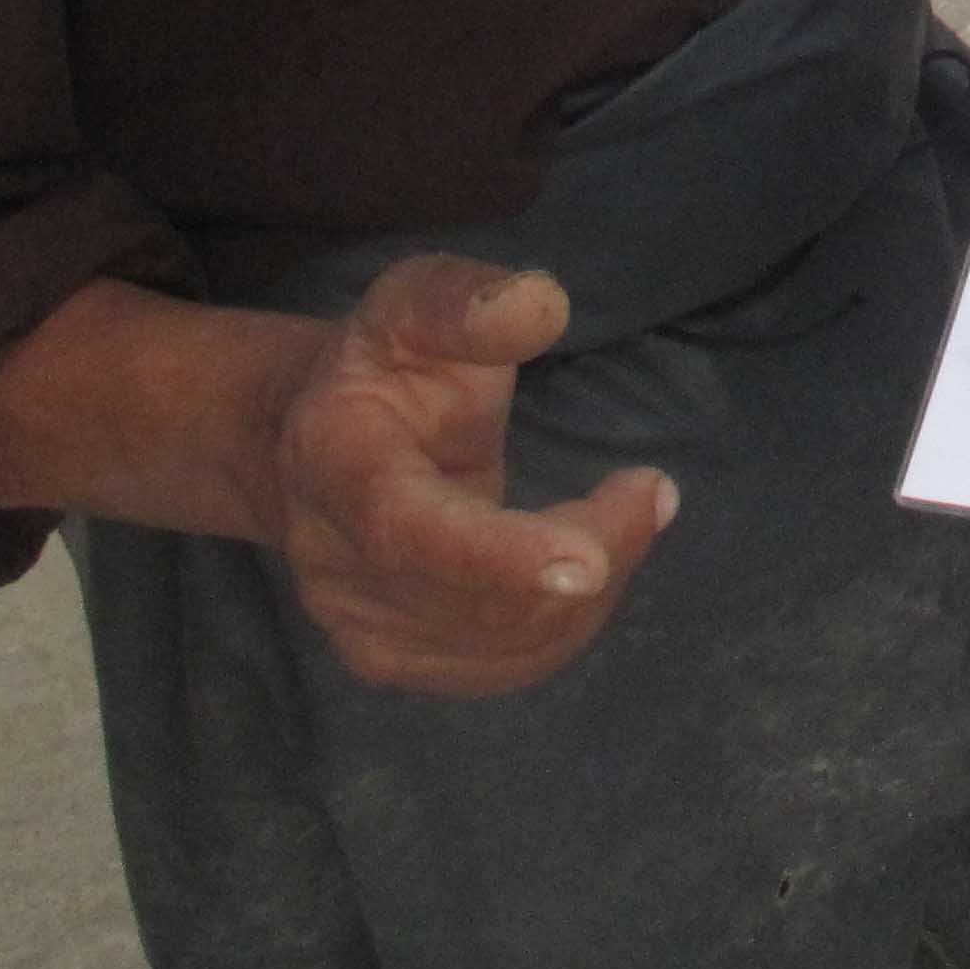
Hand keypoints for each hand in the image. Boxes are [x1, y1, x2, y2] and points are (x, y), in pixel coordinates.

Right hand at [265, 257, 676, 696]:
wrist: (315, 444)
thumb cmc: (386, 364)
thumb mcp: (416, 301)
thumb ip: (470, 302)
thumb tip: (542, 305)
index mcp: (335, 462)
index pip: (409, 533)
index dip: (499, 557)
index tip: (593, 560)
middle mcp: (331, 562)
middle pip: (475, 603)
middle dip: (592, 553)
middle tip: (654, 491)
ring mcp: (354, 622)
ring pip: (500, 646)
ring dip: (591, 591)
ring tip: (628, 511)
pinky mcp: (389, 657)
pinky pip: (501, 667)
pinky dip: (568, 621)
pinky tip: (591, 560)